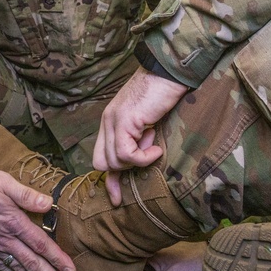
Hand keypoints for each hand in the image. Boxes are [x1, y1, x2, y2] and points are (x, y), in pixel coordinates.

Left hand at [93, 67, 187, 204]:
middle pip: (102, 162)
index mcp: (111, 121)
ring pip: (115, 160)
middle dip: (119, 174)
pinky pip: (127, 154)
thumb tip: (144, 157)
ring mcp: (113, 121)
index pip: (101, 155)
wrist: (169, 71)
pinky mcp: (124, 121)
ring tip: (155, 146)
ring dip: (138, 161)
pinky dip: (143, 157)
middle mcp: (108, 121)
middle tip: (141, 170)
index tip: (117, 198)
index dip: (109, 179)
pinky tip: (156, 149)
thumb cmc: (165, 92)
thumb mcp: (150, 121)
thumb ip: (142, 137)